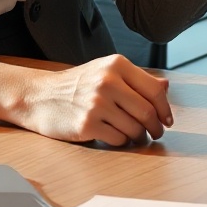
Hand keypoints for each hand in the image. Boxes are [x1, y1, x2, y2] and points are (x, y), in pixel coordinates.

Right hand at [0, 53, 173, 144]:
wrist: (40, 96)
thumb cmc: (77, 84)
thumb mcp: (106, 71)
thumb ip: (136, 79)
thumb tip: (166, 88)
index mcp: (116, 65)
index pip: (155, 90)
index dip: (165, 108)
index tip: (167, 119)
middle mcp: (108, 82)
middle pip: (147, 112)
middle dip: (156, 127)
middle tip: (156, 133)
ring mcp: (96, 104)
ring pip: (134, 128)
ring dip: (138, 136)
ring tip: (135, 135)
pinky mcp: (87, 125)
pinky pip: (118, 139)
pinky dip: (121, 141)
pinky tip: (115, 136)